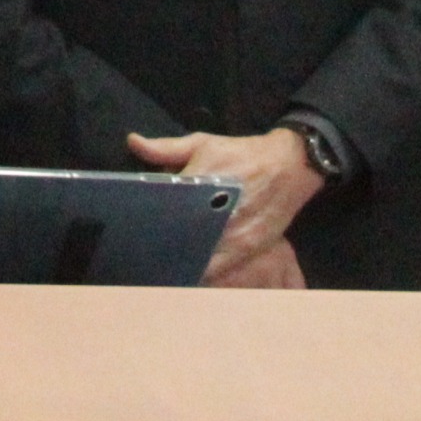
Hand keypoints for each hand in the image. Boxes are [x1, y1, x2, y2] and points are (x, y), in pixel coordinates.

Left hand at [128, 128, 321, 282]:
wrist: (289, 165)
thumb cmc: (241, 153)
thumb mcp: (203, 143)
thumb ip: (166, 149)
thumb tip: (133, 142)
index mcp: (198, 185)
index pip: (163, 211)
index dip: (146, 227)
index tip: (130, 237)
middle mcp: (214, 215)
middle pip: (178, 242)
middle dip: (161, 252)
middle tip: (143, 260)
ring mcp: (232, 236)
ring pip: (199, 262)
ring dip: (182, 268)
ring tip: (162, 274)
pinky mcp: (248, 248)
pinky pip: (221, 271)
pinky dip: (206, 275)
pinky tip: (191, 279)